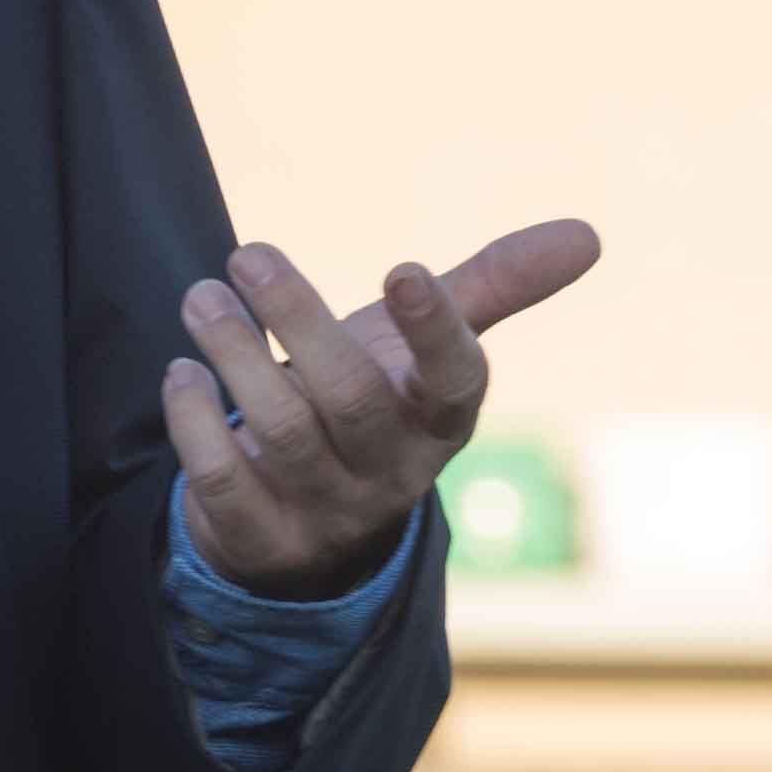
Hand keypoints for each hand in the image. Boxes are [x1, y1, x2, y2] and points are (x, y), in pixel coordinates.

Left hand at [165, 218, 603, 598]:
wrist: (304, 521)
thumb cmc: (372, 405)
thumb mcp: (426, 353)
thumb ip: (495, 288)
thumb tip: (589, 234)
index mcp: (439, 419)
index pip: (455, 381)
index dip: (434, 330)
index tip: (403, 269)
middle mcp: (390, 471)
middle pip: (351, 398)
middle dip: (298, 320)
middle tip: (248, 254)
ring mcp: (325, 510)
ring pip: (282, 433)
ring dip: (235, 355)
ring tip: (203, 296)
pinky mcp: (259, 537)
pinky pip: (224, 480)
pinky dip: (194, 420)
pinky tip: (181, 371)